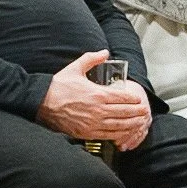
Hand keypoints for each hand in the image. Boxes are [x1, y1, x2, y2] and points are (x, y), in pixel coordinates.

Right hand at [36, 50, 150, 150]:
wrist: (41, 103)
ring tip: (139, 123)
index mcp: (98, 94)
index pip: (123, 98)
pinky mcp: (87, 133)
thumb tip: (104, 52)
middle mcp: (98, 110)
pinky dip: (119, 135)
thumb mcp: (75, 68)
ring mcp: (93, 123)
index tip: (139, 99)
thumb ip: (91, 59)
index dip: (134, 99)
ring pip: (120, 125)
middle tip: (145, 111)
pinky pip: (109, 135)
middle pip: (125, 112)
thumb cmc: (58, 86)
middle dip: (137, 112)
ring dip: (132, 124)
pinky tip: (124, 133)